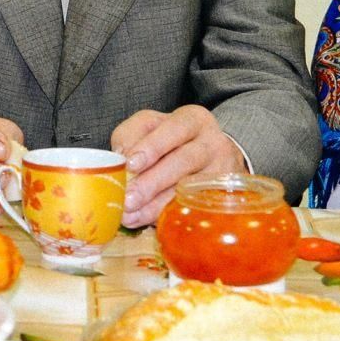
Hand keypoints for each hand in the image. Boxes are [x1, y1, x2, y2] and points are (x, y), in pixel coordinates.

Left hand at [111, 106, 245, 227]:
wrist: (210, 157)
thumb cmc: (171, 140)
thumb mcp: (151, 127)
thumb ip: (131, 135)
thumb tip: (120, 158)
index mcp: (194, 120)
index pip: (175, 128)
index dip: (153, 146)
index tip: (131, 164)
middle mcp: (212, 144)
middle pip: (184, 160)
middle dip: (152, 181)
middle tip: (127, 198)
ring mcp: (219, 172)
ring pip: (188, 188)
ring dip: (155, 204)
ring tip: (129, 213)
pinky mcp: (219, 196)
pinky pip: (191, 207)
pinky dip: (164, 214)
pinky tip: (143, 220)